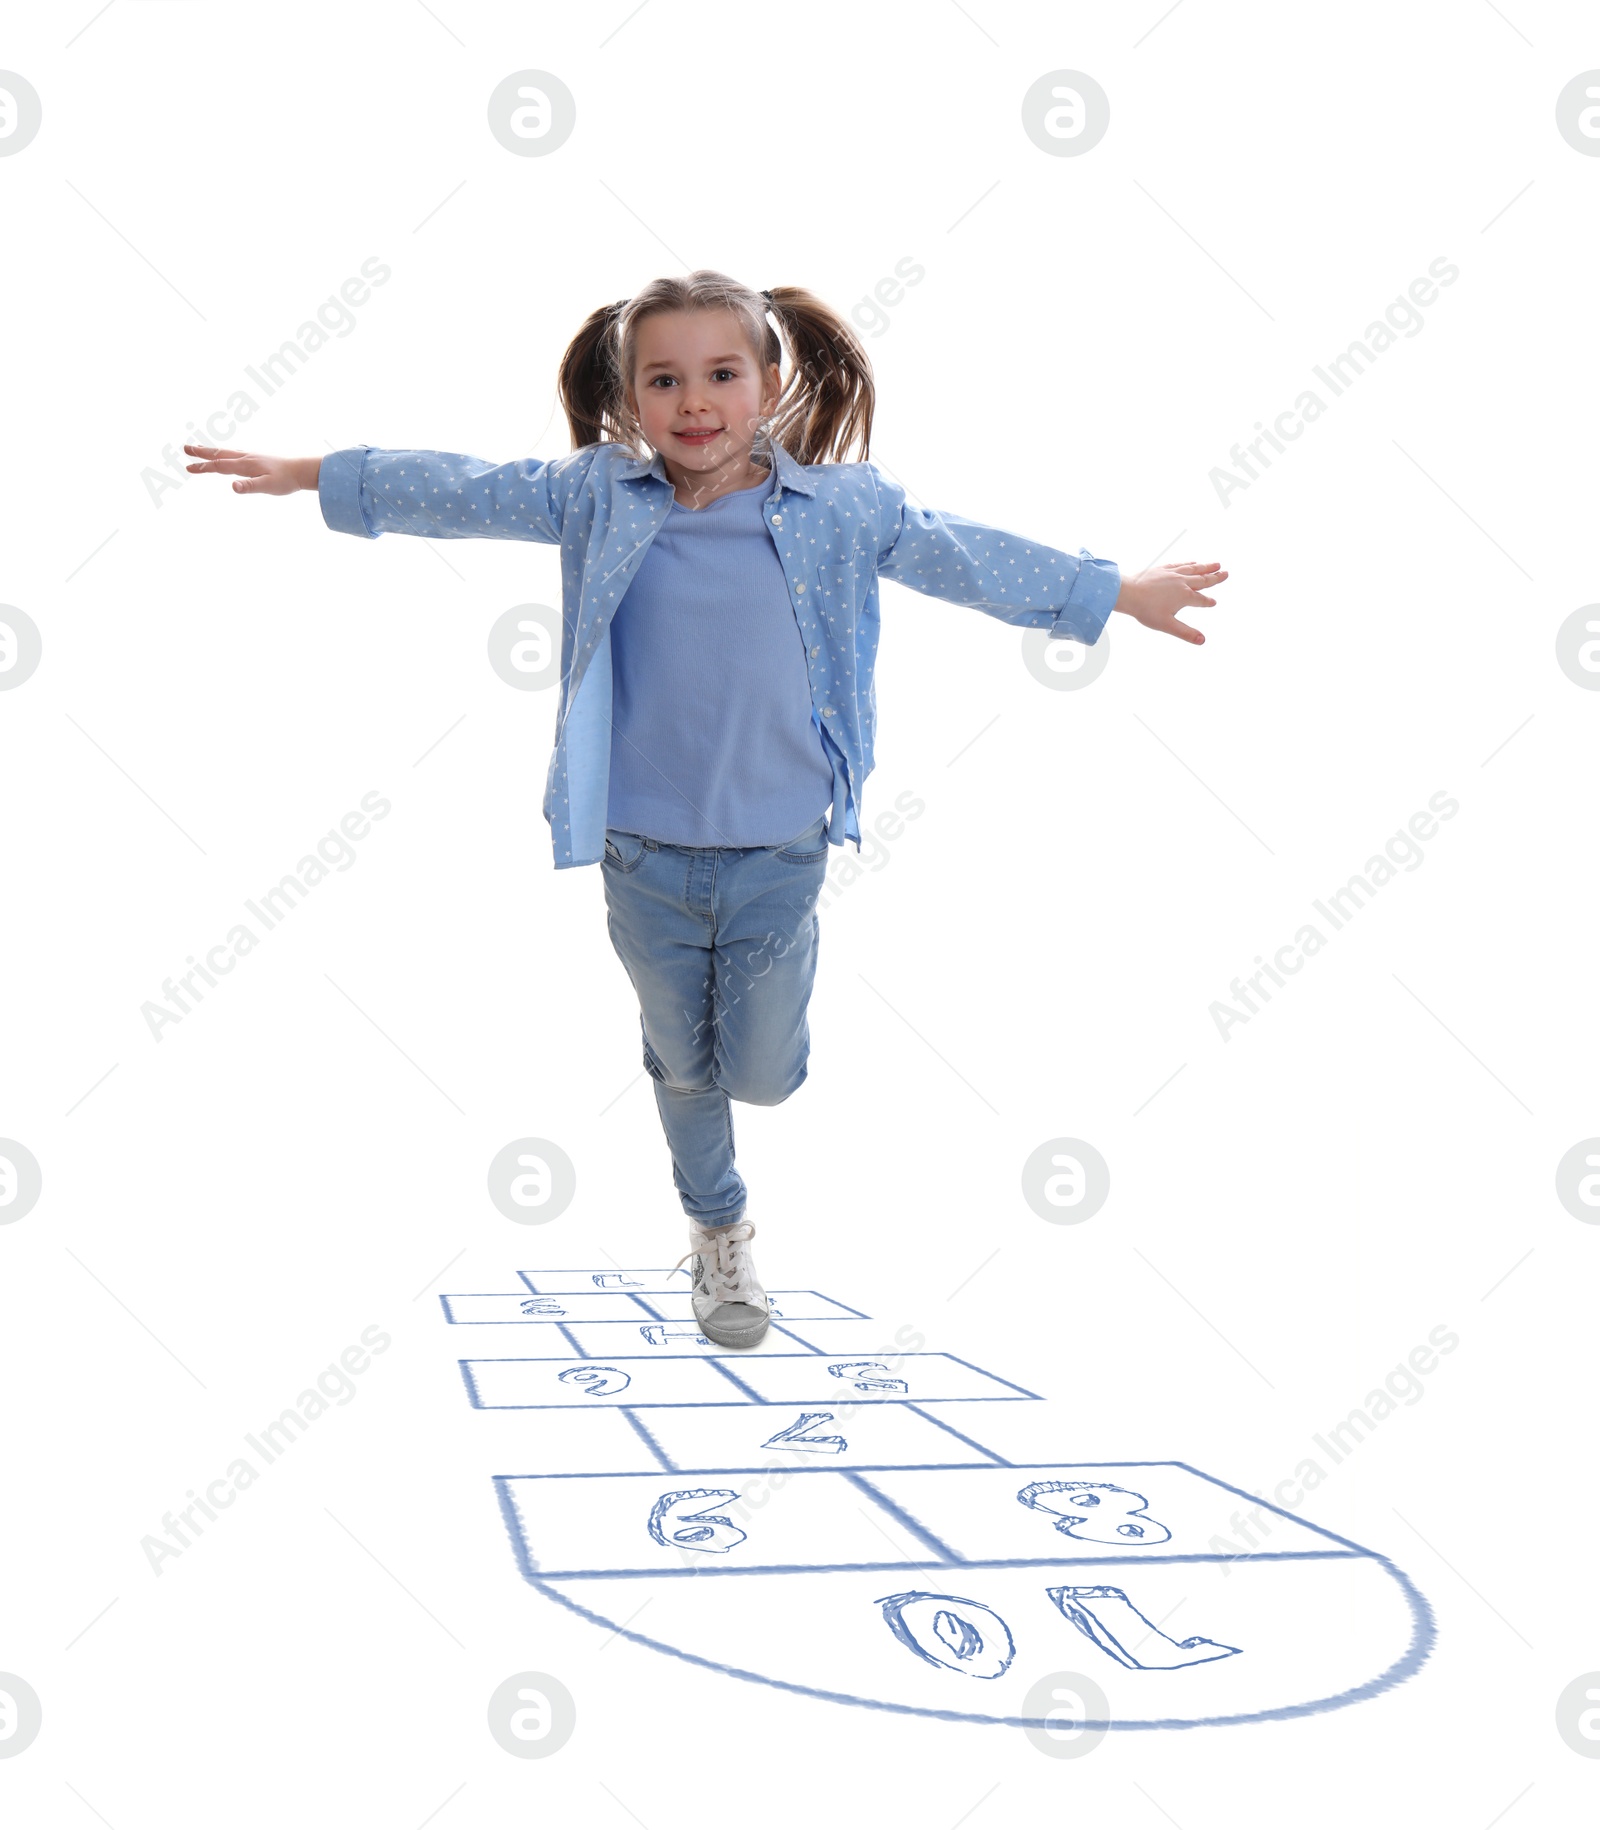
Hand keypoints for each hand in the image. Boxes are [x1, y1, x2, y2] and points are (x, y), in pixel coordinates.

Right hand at [182, 445, 319, 495]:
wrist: (300, 470)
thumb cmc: (285, 480)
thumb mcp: (268, 487)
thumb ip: (250, 487)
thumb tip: (232, 487)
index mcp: (245, 465)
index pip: (219, 465)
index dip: (203, 467)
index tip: (188, 468)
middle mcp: (245, 458)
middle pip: (218, 454)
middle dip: (201, 452)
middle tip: (185, 449)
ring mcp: (250, 456)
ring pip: (225, 452)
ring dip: (210, 450)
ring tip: (197, 449)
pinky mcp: (255, 458)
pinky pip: (233, 453)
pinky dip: (222, 452)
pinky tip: (223, 454)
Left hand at [1112, 560, 1227, 644]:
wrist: (1128, 593)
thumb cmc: (1146, 611)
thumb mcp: (1167, 625)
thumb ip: (1186, 633)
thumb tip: (1203, 641)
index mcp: (1184, 596)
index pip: (1201, 600)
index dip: (1208, 602)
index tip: (1214, 602)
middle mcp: (1182, 582)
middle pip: (1202, 580)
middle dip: (1215, 578)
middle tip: (1227, 573)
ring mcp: (1172, 573)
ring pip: (1194, 569)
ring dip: (1206, 567)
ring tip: (1217, 564)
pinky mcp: (1163, 568)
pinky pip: (1180, 564)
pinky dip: (1190, 564)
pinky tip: (1194, 562)